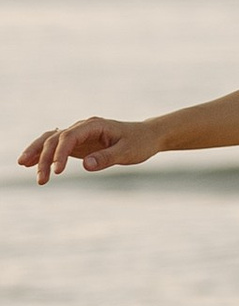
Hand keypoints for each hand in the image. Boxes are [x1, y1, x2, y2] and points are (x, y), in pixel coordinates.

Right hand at [18, 117, 158, 186]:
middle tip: (41, 180)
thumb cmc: (139, 143)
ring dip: (38, 153)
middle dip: (45, 157)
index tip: (57, 171)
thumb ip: (107, 158)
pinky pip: (56, 146)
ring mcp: (80, 135)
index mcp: (94, 125)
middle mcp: (83, 127)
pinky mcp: (79, 144)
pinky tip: (29, 164)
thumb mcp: (127, 152)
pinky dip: (43, 153)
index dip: (60, 153)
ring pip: (51, 140)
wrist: (147, 136)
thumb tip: (85, 165)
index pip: (69, 137)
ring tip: (23, 166)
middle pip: (55, 138)